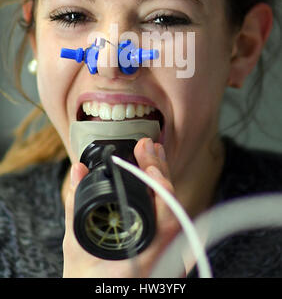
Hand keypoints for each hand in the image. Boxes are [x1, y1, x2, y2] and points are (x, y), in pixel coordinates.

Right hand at [63, 137, 182, 277]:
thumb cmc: (88, 283)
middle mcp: (164, 262)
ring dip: (165, 186)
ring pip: (178, 217)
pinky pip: (175, 227)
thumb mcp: (75, 250)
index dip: (159, 178)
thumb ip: (76, 209)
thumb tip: (78, 172)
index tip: (146, 154)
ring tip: (154, 159)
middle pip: (175, 209)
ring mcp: (171, 263)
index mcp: (143, 260)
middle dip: (163, 172)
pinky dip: (165, 203)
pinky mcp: (169, 261)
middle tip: (150, 148)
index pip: (165, 213)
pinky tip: (158, 187)